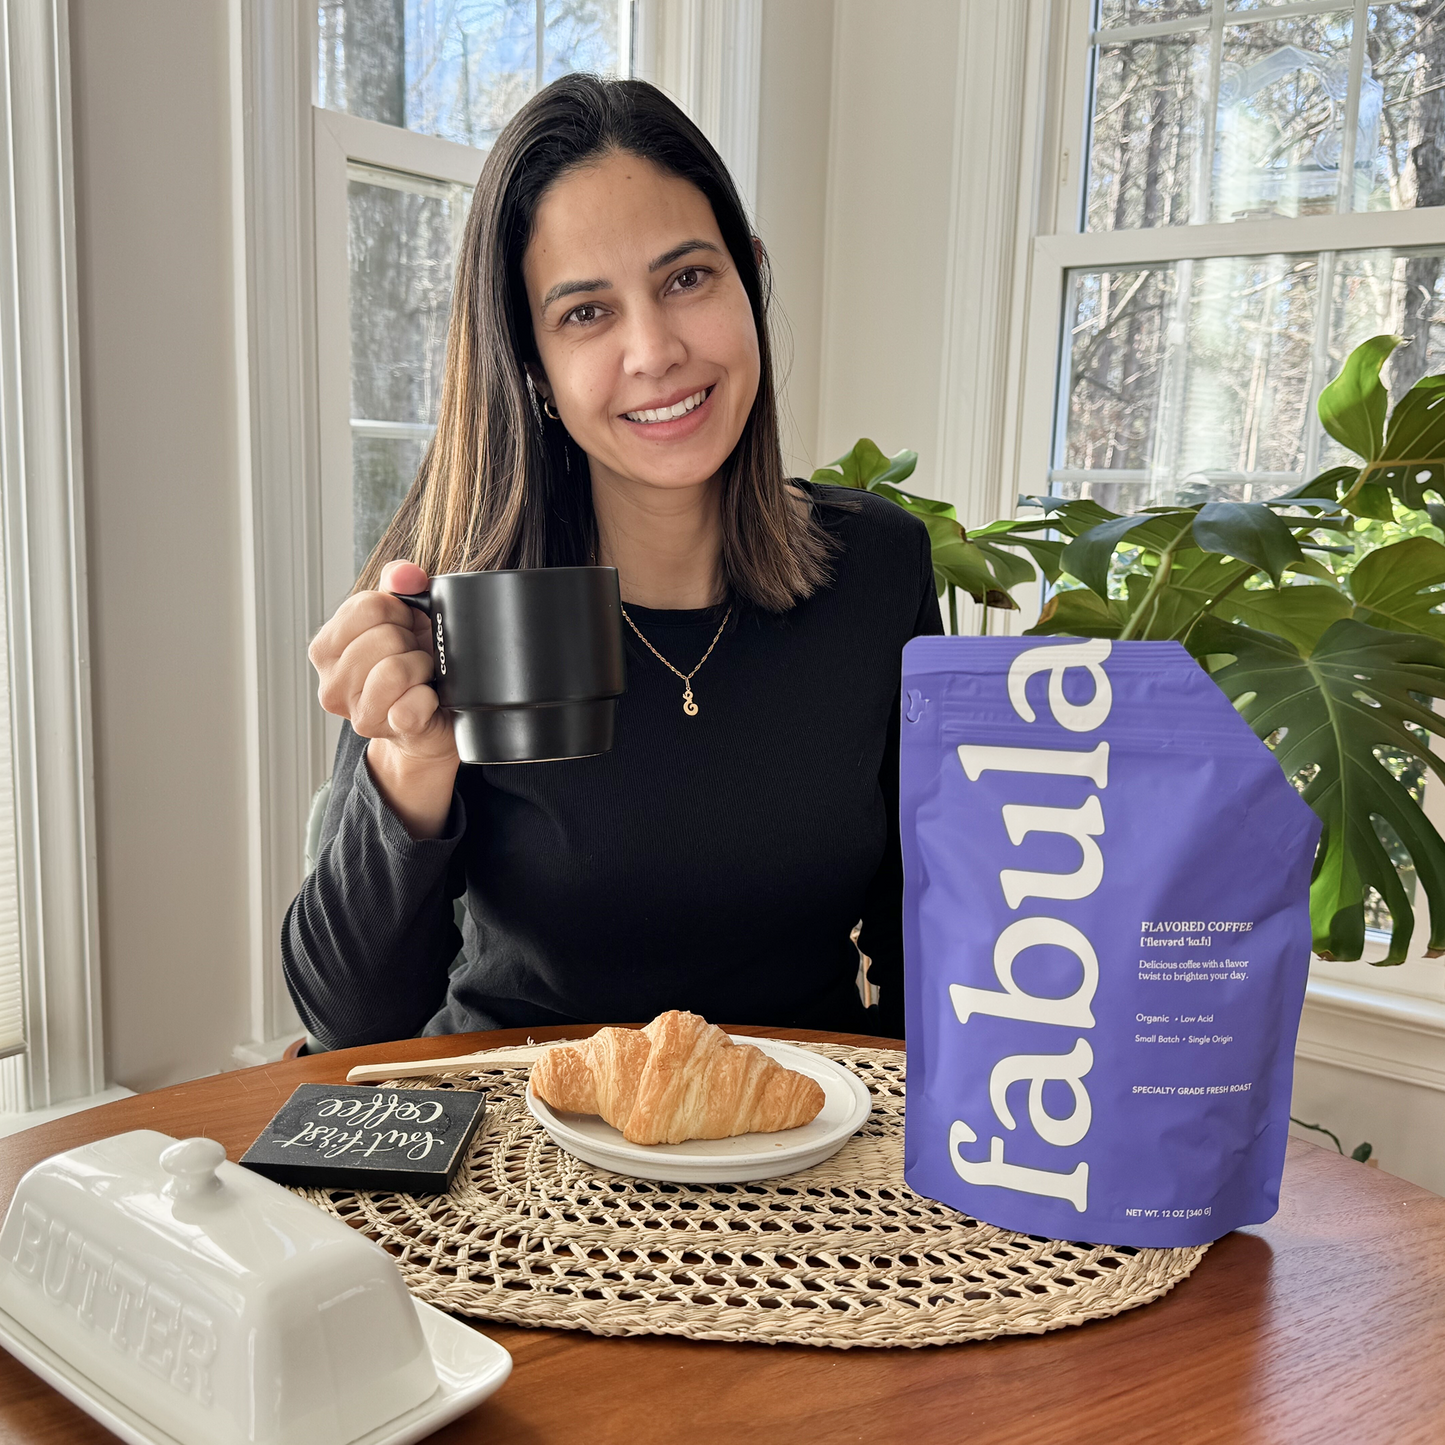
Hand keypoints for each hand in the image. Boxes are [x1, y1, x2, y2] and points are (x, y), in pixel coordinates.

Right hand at [309, 561, 458, 834]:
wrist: (431, 716)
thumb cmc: (410, 661)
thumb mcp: (402, 616)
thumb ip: (399, 584)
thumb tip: (405, 575)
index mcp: (325, 648)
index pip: (367, 607)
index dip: (399, 612)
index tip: (404, 627)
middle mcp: (331, 683)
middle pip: (384, 638)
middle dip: (412, 641)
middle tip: (414, 655)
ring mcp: (355, 712)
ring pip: (395, 670)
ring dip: (422, 667)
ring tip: (421, 674)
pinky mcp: (384, 732)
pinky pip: (409, 706)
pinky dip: (428, 698)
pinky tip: (427, 698)